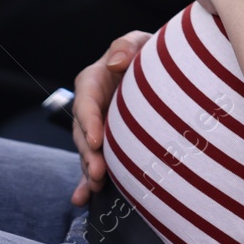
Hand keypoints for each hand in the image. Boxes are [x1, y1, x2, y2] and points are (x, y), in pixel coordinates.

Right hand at [70, 30, 151, 205]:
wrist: (160, 74)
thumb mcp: (139, 42)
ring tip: (95, 187)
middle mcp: (90, 108)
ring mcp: (97, 128)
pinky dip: (87, 182)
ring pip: (87, 152)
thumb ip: (127, 46)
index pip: (86, 103)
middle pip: (83, 133)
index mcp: (92, 82)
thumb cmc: (148, 54)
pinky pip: (94, 163)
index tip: (96, 141)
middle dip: (88, 154)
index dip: (89, 122)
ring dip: (88, 170)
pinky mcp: (105, 144)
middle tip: (98, 173)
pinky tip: (82, 200)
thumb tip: (114, 63)